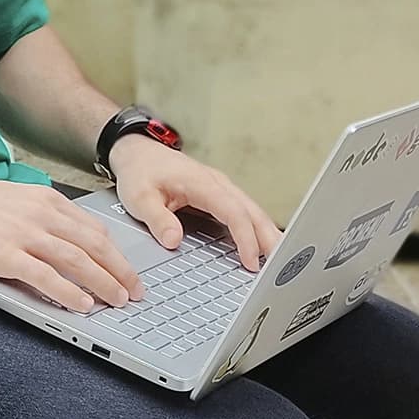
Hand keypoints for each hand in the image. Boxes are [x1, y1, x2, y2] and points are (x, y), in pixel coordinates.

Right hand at [0, 174, 145, 313]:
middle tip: (135, 291)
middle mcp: (41, 214)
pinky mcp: (6, 255)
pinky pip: (47, 277)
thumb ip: (44, 217)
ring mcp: (25, 234)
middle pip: (94, 245)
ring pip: (78, 261)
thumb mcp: (16, 199)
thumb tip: (71, 242)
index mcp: (46, 199)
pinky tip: (82, 305)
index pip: (94, 227)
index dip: (116, 252)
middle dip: (120, 270)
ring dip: (103, 283)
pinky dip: (69, 292)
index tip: (128, 269)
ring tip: (117, 301)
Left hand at [108, 134, 282, 270]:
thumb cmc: (140, 172)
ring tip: (280, 260)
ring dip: (267, 233)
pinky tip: (263, 244)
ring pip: (252, 210)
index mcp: (201, 182)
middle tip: (281, 266)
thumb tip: (174, 240)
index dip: (245, 237)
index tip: (250, 261)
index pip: (233, 211)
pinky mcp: (219, 193)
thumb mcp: (139, 197)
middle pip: (252, 210)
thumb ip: (157, 219)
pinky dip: (257, 227)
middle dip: (269, 237)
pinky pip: (244, 210)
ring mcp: (220, 187)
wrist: (137, 152)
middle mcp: (216, 183)